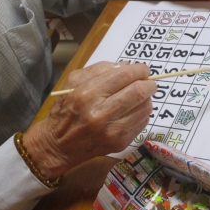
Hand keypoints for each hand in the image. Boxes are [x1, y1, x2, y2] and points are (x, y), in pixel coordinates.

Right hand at [23, 62, 155, 178]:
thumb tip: (127, 65)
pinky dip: (142, 113)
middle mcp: (100, 114)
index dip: (139, 70)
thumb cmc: (66, 109)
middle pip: (138, 92)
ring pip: (144, 108)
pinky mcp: (120, 143)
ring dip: (147, 98)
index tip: (142, 69)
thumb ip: (100, 69)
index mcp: (87, 94)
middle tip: (148, 81)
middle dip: (149, 83)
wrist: (59, 144)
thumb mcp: (74, 82)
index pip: (124, 76)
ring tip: (139, 96)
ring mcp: (112, 131)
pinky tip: (132, 110)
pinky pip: (142, 122)